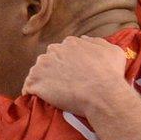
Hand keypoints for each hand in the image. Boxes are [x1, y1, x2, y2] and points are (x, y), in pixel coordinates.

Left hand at [22, 36, 137, 121]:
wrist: (102, 94)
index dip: (66, 63)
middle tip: (62, 84)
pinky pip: (28, 87)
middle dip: (53, 69)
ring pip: (37, 71)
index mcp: (70, 43)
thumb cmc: (111, 74)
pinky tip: (37, 99)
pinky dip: (31, 93)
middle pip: (48, 59)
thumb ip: (96, 42)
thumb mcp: (112, 50)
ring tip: (51, 93)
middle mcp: (54, 50)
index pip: (63, 51)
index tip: (71, 74)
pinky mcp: (36, 83)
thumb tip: (84, 39)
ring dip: (42, 80)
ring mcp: (42, 66)